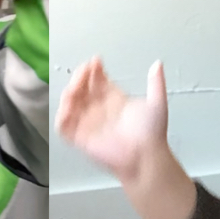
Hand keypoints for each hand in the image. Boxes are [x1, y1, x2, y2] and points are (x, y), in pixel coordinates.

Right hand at [55, 56, 169, 180]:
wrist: (146, 157)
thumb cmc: (151, 133)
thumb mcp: (157, 103)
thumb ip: (156, 83)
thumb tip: (158, 63)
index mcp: (113, 99)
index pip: (97, 80)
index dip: (94, 70)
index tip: (96, 61)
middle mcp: (98, 109)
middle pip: (82, 88)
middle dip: (80, 76)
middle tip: (85, 70)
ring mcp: (87, 123)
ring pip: (70, 103)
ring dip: (69, 92)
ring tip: (76, 86)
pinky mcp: (79, 138)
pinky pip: (63, 126)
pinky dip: (61, 116)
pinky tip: (68, 107)